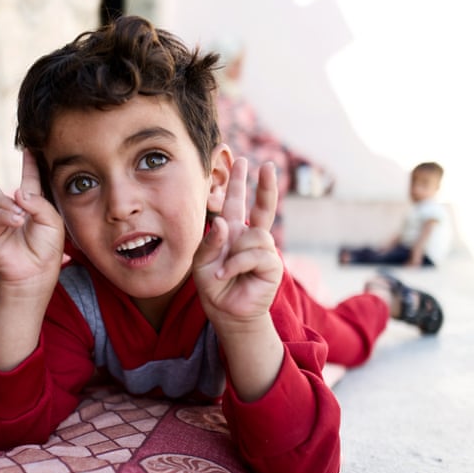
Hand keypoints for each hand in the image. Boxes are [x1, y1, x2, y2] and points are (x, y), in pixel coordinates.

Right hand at [0, 150, 64, 288]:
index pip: (28, 180)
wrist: (35, 274)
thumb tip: (15, 191)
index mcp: (29, 205)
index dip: (29, 165)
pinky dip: (2, 215)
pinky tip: (15, 221)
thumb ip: (39, 202)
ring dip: (4, 204)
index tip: (28, 149)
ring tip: (20, 218)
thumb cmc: (47, 250)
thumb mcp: (53, 222)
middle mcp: (7, 209)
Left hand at [193, 158, 282, 327]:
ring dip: (233, 254)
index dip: (238, 183)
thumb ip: (209, 242)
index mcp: (233, 232)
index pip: (236, 203)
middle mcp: (250, 238)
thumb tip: (224, 223)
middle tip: (268, 166)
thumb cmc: (213, 287)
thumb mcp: (201, 262)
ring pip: (253, 236)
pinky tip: (227, 274)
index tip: (242, 161)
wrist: (226, 312)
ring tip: (222, 271)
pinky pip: (255, 254)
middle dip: (266, 186)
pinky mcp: (272, 265)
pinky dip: (237, 264)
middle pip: (263, 207)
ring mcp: (264, 250)